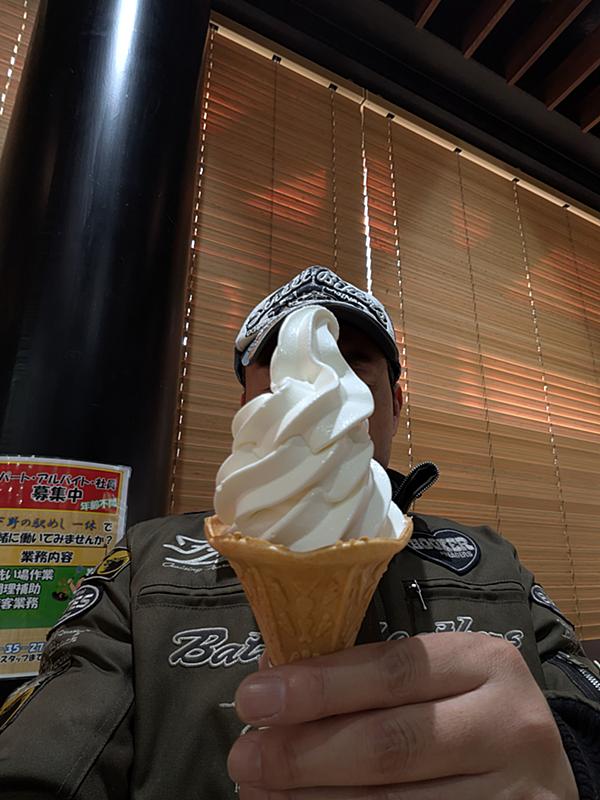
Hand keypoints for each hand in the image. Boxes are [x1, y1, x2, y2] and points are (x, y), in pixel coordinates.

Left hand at [228, 633, 577, 798]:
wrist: (533, 770)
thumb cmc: (462, 712)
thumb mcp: (430, 680)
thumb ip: (364, 677)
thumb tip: (275, 679)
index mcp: (483, 661)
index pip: (391, 671)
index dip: (318, 687)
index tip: (253, 698)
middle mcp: (509, 721)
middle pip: (392, 743)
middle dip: (306, 753)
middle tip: (246, 758)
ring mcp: (516, 790)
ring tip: (263, 794)